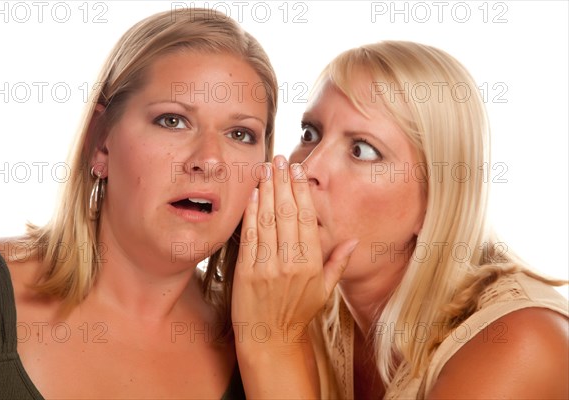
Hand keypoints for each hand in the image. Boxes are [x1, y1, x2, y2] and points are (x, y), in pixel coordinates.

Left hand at [232, 155, 357, 346]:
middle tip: (280, 159)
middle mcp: (290, 263)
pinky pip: (250, 236)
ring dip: (267, 191)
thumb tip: (354, 240)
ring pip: (268, 220)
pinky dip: (252, 213)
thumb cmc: (298, 313)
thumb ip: (338, 263)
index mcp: (312, 265)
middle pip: (288, 214)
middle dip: (283, 182)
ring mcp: (267, 267)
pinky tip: (254, 194)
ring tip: (267, 168)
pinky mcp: (246, 271)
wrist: (270, 340)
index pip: (307, 219)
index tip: (298, 170)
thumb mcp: (325, 291)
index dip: (302, 191)